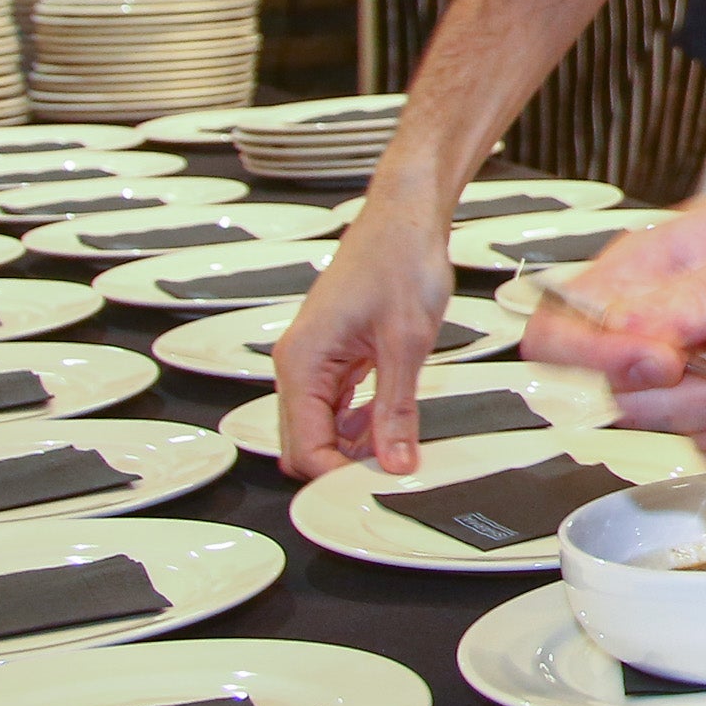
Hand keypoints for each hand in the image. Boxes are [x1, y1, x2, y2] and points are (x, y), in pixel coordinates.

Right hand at [272, 198, 455, 477]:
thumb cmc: (401, 260)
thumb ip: (396, 408)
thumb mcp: (406, 342)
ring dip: (354, 444)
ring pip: (322, 426)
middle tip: (391, 475)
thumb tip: (394, 462)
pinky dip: (361, 419)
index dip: (337, 476)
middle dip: (342, 465)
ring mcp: (315, 360)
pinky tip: (392, 420)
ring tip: (399, 447)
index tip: (377, 489)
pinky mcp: (336, 354)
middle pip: (305, 443)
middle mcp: (298, 365)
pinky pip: (338, 404)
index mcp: (301, 363)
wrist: (407, 216)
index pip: (304, 447)